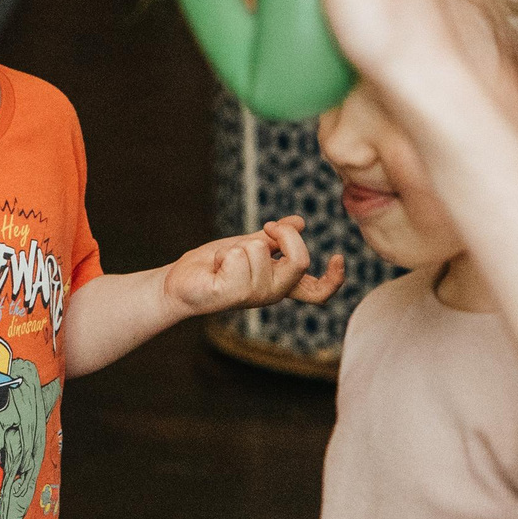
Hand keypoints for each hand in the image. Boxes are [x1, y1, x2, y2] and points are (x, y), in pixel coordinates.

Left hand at [161, 215, 342, 315]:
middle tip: (264, 228)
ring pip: (259, 250)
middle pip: (299, 260)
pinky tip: (215, 268)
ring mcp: (254, 296)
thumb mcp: (249, 245)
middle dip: (282, 233)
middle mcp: (273, 293)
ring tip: (224, 261)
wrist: (180, 280)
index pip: (318, 292)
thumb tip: (299, 222)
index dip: (334, 279)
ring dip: (238, 246)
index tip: (337, 256)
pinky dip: (224, 253)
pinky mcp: (232, 294)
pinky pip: (238, 255)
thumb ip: (274, 237)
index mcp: (282, 283)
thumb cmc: (214, 265)